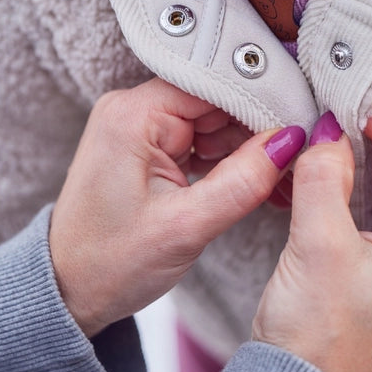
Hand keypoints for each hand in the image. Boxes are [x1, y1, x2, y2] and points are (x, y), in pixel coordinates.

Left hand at [50, 78, 304, 336]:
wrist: (68, 289)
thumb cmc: (109, 263)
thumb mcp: (185, 226)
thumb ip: (243, 180)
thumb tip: (292, 140)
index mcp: (130, 115)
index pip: (211, 83)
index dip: (260, 99)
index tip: (303, 120)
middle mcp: (131, 111)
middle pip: (214, 100)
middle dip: (258, 128)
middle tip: (300, 156)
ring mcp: (138, 129)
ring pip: (211, 122)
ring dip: (247, 148)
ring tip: (282, 177)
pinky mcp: (146, 149)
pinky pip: (198, 141)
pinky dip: (227, 161)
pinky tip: (256, 181)